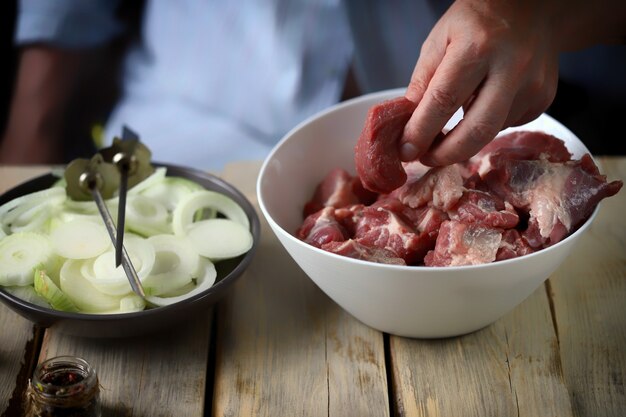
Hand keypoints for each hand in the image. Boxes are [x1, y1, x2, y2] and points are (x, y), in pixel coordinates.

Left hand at [399, 0, 559, 165]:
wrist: (532, 7)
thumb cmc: (477, 22)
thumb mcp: (439, 40)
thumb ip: (422, 83)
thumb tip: (408, 126)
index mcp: (477, 47)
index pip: (443, 101)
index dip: (421, 132)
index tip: (406, 150)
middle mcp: (511, 67)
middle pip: (476, 131)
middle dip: (446, 154)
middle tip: (426, 158)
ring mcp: (532, 85)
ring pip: (491, 131)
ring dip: (465, 135)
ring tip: (454, 118)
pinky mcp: (543, 98)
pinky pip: (507, 124)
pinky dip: (488, 123)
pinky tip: (485, 100)